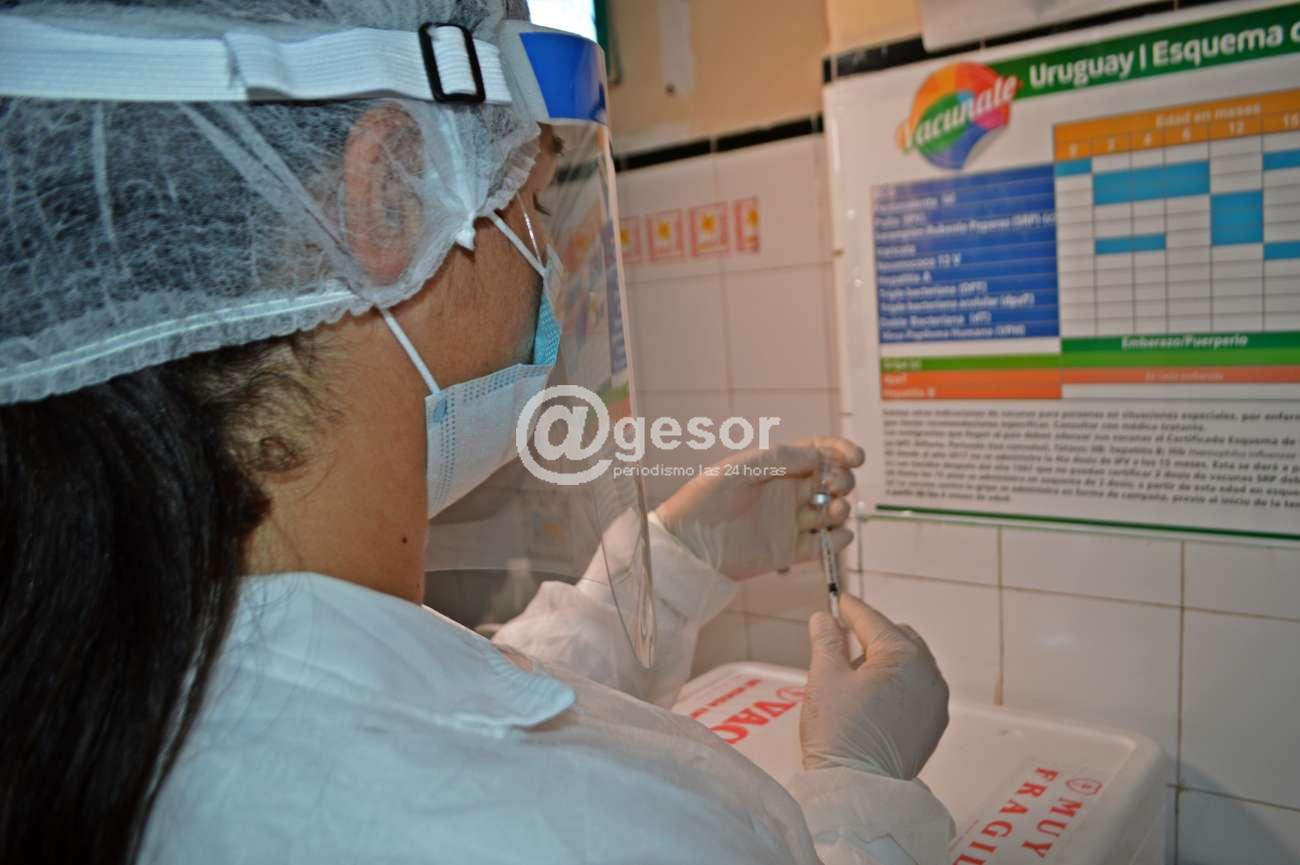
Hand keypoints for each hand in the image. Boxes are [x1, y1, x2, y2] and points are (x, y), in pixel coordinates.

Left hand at [653, 437, 863, 580]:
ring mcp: (789, 522)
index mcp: (777, 468)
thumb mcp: (739, 469)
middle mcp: (787, 493)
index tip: (856, 457)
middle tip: (836, 485)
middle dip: (842, 480)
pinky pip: (822, 546)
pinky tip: (833, 535)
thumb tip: (818, 455)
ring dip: (840, 509)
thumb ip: (779, 459)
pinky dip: (835, 541)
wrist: (686, 544)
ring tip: (832, 510)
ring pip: (830, 513)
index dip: (840, 452)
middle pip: (831, 482)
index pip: (818, 453)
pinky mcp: (788, 552)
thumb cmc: (704, 499)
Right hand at [800, 594, 948, 780]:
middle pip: (899, 638)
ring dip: (886, 659)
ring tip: (855, 674)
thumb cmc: (838, 731)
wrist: (858, 789)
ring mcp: (936, 701)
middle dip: (872, 634)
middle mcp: (928, 674)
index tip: (840, 602)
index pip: (873, 621)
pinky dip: (899, 683)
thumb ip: (827, 641)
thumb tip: (825, 619)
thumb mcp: (824, 677)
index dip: (852, 610)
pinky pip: (918, 689)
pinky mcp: (934, 725)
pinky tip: (874, 696)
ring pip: (911, 664)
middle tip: (843, 639)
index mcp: (903, 655)